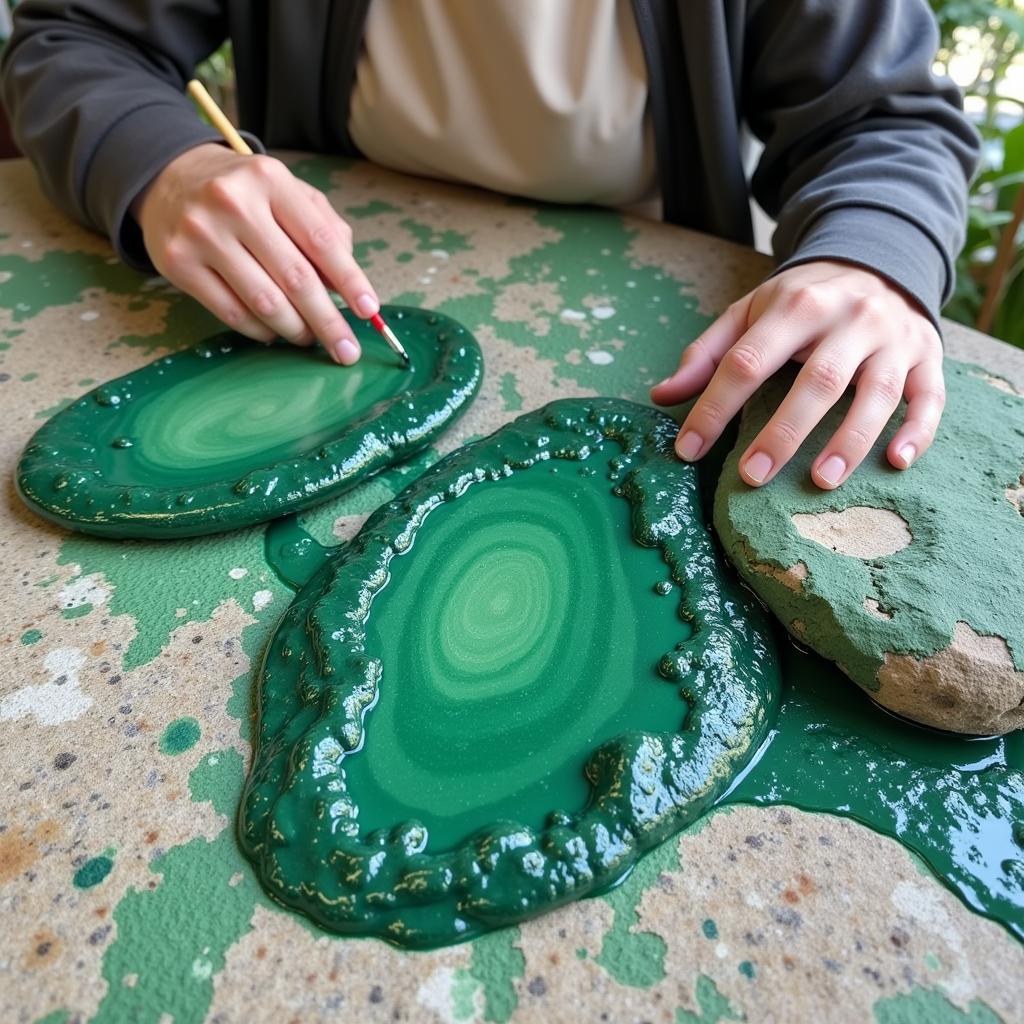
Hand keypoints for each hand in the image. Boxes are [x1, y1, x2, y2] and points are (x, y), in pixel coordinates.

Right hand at [133, 143, 377, 364]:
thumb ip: (325, 231)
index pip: (321, 241)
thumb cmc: (245, 194)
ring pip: (265, 303)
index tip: (370, 311)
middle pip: (296, 279)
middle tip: (347, 351)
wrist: (169, 179)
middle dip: (328, 322)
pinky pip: (232, 313)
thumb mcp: (288, 193)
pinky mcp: (178, 263)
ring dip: (296, 329)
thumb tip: (346, 287)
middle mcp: (233, 203)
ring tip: (308, 337)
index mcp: (270, 180)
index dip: (350, 281)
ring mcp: (202, 233)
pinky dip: (261, 331)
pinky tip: (274, 331)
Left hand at [650, 260, 944, 488]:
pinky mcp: (928, 356)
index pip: (747, 362)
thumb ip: (707, 353)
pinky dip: (918, 430)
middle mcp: (850, 318)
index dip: (715, 407)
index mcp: (796, 306)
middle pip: (817, 380)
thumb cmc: (801, 301)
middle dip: (783, 432)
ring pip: (876, 393)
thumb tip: (661, 396)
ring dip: (850, 440)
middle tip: (752, 476)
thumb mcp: (749, 312)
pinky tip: (896, 462)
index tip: (688, 451)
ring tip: (820, 482)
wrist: (878, 260)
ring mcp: (894, 338)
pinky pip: (930, 396)